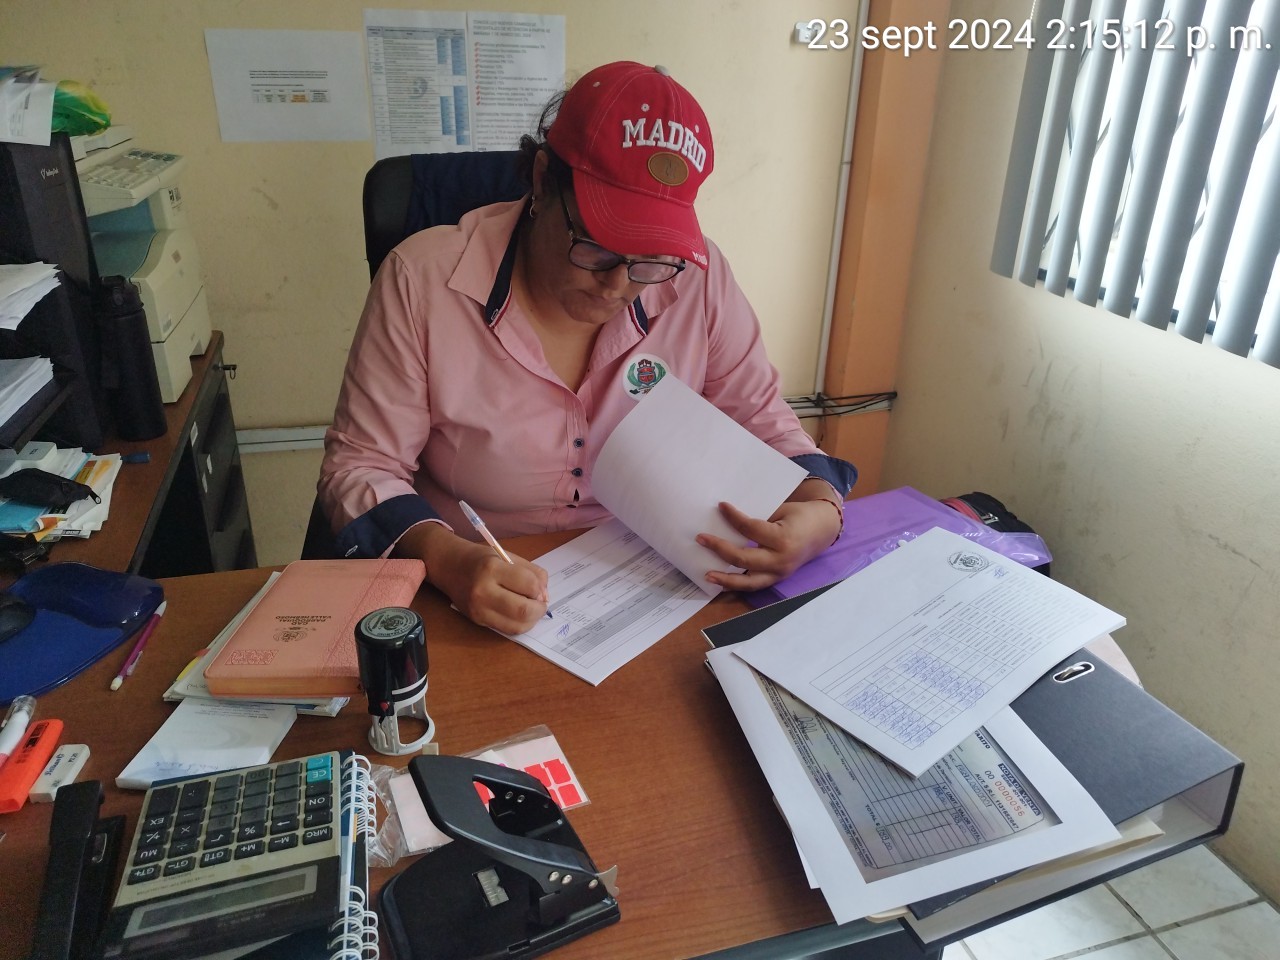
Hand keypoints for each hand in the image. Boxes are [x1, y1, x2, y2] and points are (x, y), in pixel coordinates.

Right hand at [397, 522, 548, 632]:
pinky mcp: (477, 621)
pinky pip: (506, 629)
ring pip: (516, 626)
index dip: (540, 589)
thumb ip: (531, 572)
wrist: (448, 566)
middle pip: (523, 610)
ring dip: (531, 620)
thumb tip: (545, 595)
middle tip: (540, 602)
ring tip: (531, 609)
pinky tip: (519, 614)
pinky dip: (518, 624)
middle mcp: (483, 591)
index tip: (539, 587)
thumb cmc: (481, 558)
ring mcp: (478, 609)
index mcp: (492, 569)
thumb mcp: (507, 556)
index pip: (528, 585)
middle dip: (539, 609)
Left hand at [697, 497, 840, 592]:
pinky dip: (737, 584)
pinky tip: (722, 581)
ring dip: (725, 579)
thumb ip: (758, 518)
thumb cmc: (799, 516)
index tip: (721, 506)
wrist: (822, 531)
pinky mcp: (777, 579)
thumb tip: (728, 518)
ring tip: (707, 574)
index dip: (733, 517)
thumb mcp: (781, 510)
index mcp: (783, 539)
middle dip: (720, 548)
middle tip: (701, 538)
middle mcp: (781, 560)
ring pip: (748, 582)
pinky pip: (754, 585)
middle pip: (744, 559)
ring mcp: (779, 573)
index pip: (750, 529)